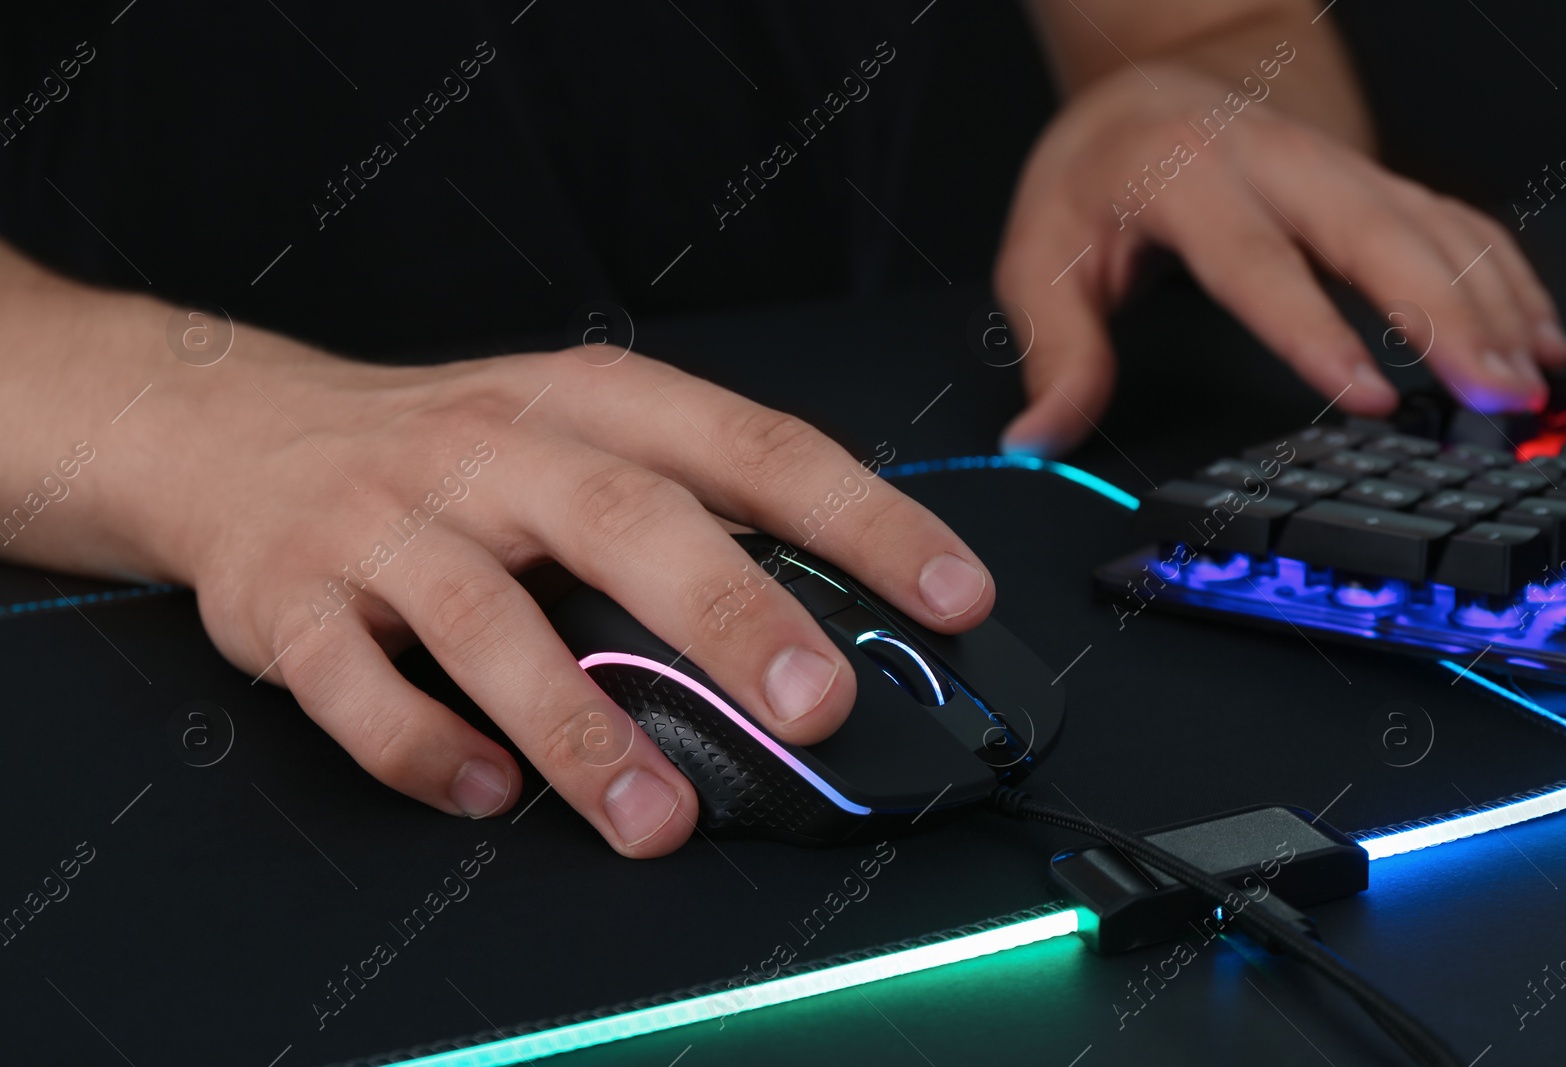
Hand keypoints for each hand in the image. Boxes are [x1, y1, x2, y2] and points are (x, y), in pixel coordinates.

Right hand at [141, 339, 993, 856]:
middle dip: (729, 615)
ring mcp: (388, 519)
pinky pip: (356, 682)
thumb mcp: (575, 439)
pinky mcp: (297, 595)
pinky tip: (483, 792)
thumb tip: (827, 623)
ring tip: (656, 816)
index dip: (860, 519)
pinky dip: (420, 746)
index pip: (751, 448)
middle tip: (814, 705)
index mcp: (589, 403)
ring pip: (490, 621)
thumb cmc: (448, 448)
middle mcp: (492, 447)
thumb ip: (688, 512)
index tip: (950, 592)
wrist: (240, 429)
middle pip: (627, 521)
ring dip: (578, 728)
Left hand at [994, 63, 1565, 454]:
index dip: (1314, 330)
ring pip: (1432, 224)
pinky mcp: (1374, 180)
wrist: (1149, 87)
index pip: (1257, 262)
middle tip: (1488, 393)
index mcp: (1188, 178)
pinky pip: (1455, 221)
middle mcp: (1276, 164)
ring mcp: (1337, 166)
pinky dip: (1503, 276)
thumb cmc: (1098, 175)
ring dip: (1490, 301)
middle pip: (1375, 234)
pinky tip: (1534, 332)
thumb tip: (1036, 440)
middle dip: (1442, 316)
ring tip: (1526, 380)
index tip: (1364, 393)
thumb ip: (1054, 353)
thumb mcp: (1042, 258)